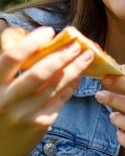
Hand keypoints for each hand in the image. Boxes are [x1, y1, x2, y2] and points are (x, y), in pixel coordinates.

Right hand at [0, 26, 91, 155]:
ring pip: (56, 86)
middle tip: (77, 44)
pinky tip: (79, 75)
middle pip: (39, 72)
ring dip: (74, 69)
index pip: (11, 58)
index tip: (49, 31)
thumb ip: (6, 70)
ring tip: (86, 56)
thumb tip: (26, 38)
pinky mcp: (41, 124)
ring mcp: (26, 114)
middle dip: (62, 55)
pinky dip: (71, 85)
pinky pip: (61, 99)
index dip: (32, 42)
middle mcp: (8, 100)